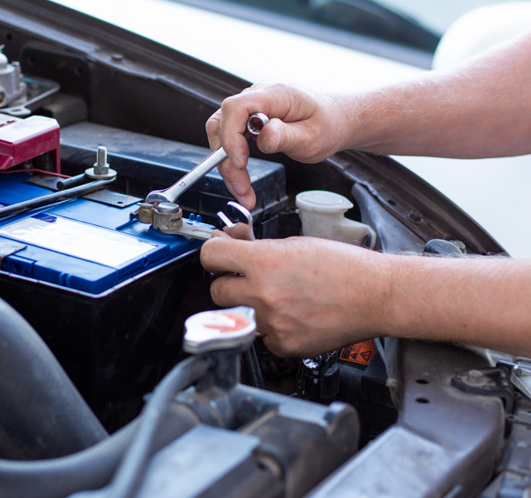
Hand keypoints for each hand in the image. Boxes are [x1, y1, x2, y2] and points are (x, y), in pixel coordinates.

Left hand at [200, 234, 392, 356]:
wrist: (377, 296)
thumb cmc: (344, 267)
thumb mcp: (295, 243)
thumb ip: (257, 247)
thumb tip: (231, 242)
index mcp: (264, 263)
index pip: (211, 257)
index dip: (213, 253)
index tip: (219, 255)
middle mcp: (264, 295)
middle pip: (217, 290)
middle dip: (229, 282)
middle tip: (247, 277)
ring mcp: (273, 324)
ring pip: (239, 314)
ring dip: (250, 305)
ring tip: (278, 296)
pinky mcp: (284, 345)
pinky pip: (261, 336)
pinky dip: (270, 327)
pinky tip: (291, 314)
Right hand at [206, 84, 352, 209]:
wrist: (334, 121)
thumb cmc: (327, 125)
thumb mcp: (313, 137)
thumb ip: (286, 136)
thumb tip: (264, 135)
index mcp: (275, 95)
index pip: (236, 107)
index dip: (231, 135)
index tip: (240, 162)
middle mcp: (258, 98)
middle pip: (222, 123)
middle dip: (225, 159)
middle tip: (240, 187)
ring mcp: (251, 109)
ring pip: (221, 135)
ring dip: (226, 165)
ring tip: (242, 190)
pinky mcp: (248, 121)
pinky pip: (230, 141)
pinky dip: (232, 163)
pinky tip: (242, 181)